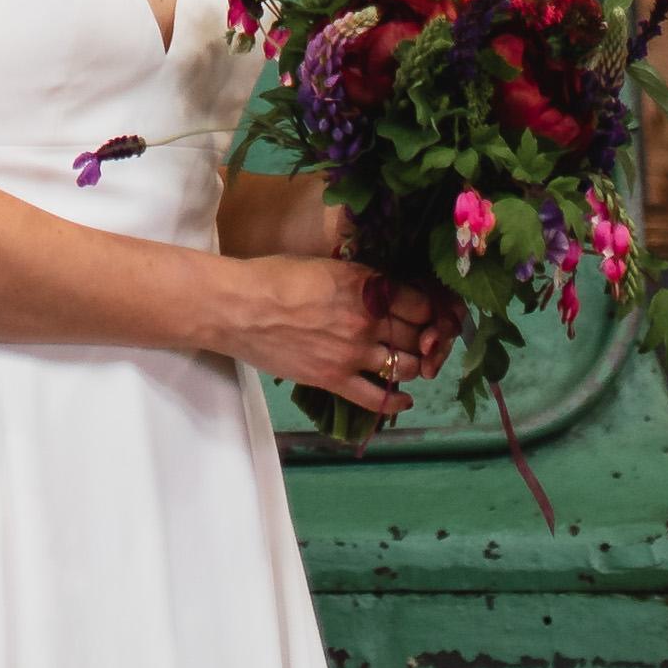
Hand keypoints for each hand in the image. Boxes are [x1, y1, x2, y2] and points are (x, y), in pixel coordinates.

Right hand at [214, 253, 455, 414]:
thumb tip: (382, 290)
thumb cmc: (275, 277)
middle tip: (422, 341)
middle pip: (417, 336)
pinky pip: (377, 398)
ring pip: (406, 368)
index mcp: (367, 285)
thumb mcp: (327, 266)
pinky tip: (405, 400)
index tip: (424, 314)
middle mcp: (368, 320)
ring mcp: (353, 353)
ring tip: (409, 364)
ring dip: (413, 367)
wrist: (239, 307)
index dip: (428, 310)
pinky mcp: (335, 379)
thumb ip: (360, 281)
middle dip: (425, 339)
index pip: (420, 303)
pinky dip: (396, 402)